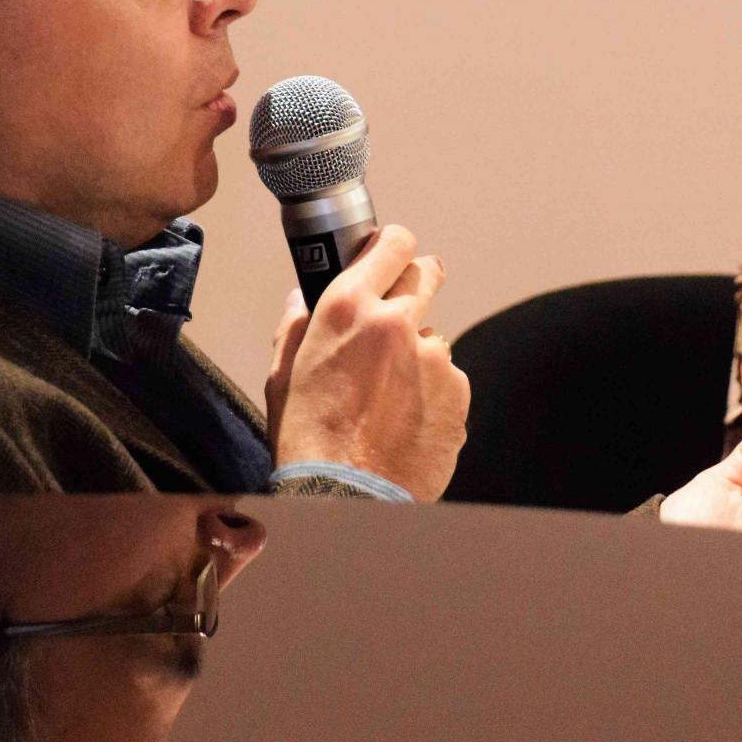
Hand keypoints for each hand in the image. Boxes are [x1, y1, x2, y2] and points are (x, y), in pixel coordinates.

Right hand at [266, 225, 469, 499]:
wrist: (348, 498)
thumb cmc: (309, 441)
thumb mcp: (283, 375)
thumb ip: (296, 327)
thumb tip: (302, 301)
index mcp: (346, 308)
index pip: (391, 243)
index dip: (392, 246)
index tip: (391, 254)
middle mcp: (395, 322)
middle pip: (426, 273)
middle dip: (415, 284)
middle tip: (400, 312)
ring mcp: (433, 355)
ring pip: (435, 335)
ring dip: (418, 352)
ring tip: (390, 396)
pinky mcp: (457, 389)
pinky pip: (447, 376)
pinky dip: (432, 391)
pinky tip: (406, 419)